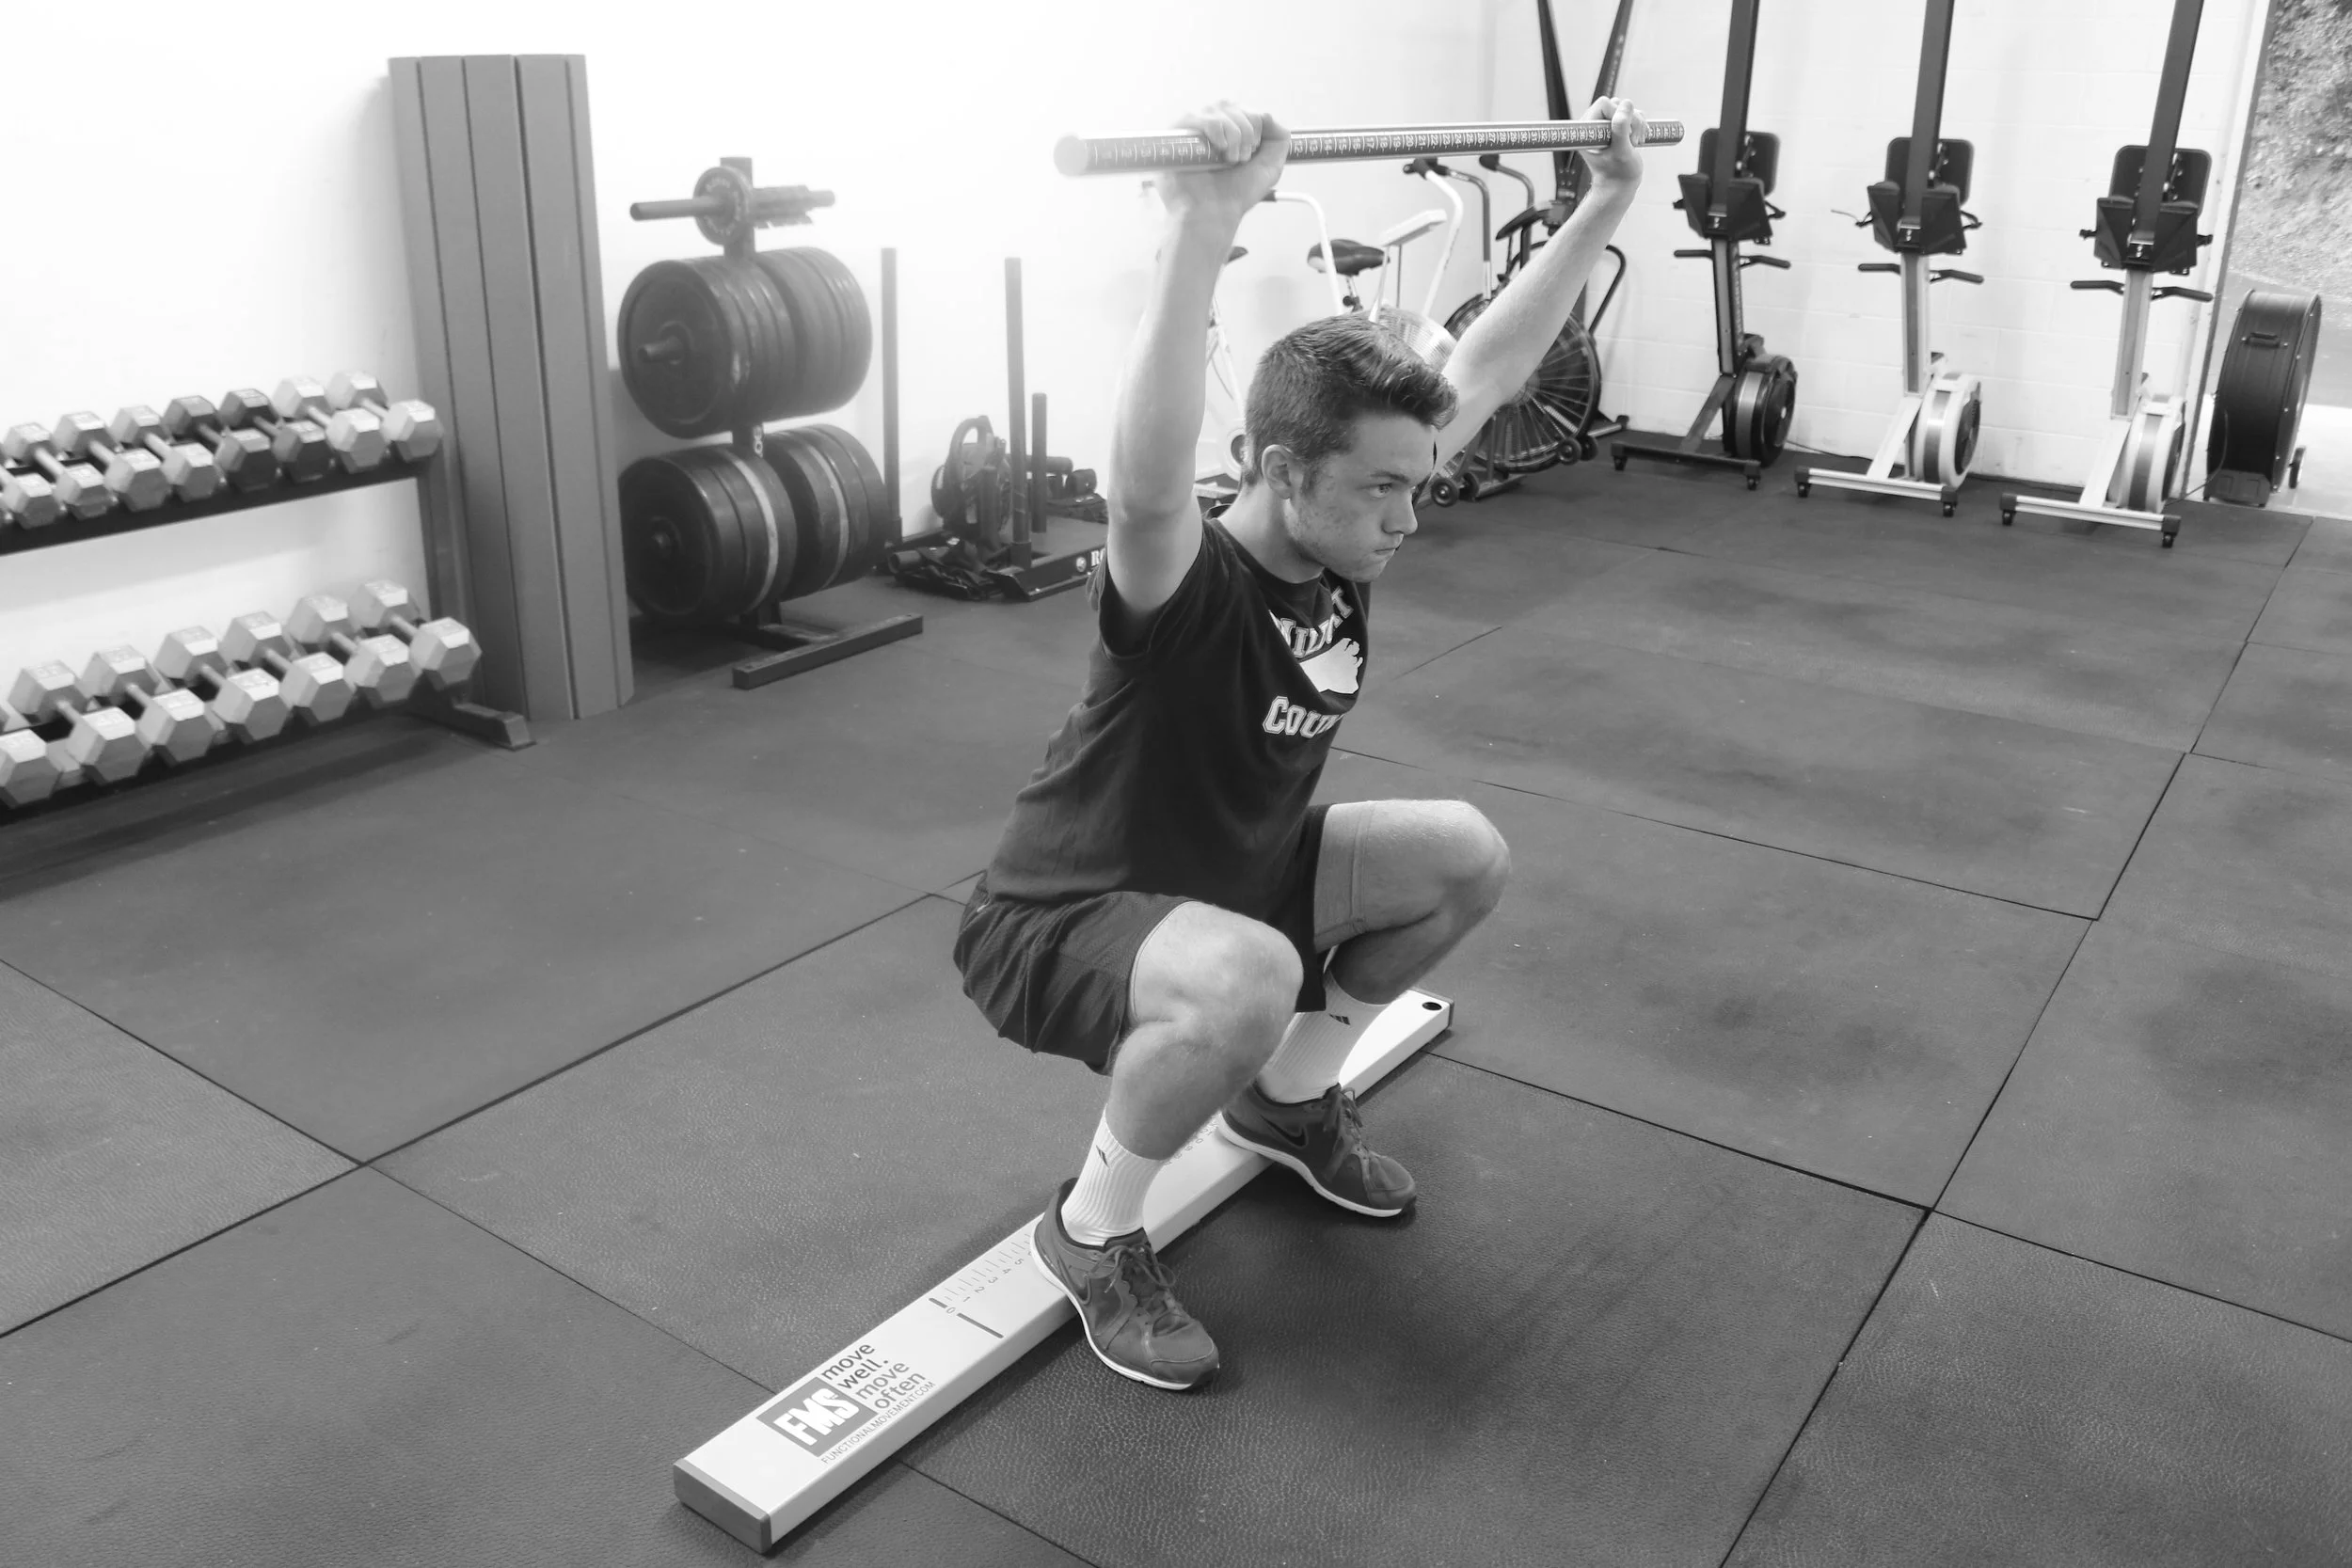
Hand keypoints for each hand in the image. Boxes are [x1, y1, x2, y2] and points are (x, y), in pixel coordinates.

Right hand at [1155, 102, 1289, 220]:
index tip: (1251, 154)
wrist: (1214, 213)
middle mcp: (1210, 126)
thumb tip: (1267, 113)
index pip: (1245, 110)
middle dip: (1247, 131)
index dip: (1255, 127)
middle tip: (1241, 159)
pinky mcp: (1176, 135)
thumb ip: (1279, 138)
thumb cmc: (1236, 193)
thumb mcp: (1270, 166)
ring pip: (1219, 109)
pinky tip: (1219, 149)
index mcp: (1229, 131)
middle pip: (1234, 105)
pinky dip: (1215, 129)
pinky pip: (1198, 116)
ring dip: (1233, 135)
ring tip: (1229, 160)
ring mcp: (1193, 130)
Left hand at [1580, 96, 1647, 189]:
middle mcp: (1595, 123)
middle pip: (1617, 104)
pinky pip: (1633, 114)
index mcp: (1587, 129)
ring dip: (1637, 124)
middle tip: (1632, 141)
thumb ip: (1621, 129)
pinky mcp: (1618, 126)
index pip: (1604, 104)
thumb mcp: (1620, 152)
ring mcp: (1606, 124)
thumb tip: (1625, 105)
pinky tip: (1638, 141)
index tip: (1625, 135)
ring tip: (1635, 143)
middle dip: (1631, 121)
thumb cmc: (1617, 174)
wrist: (1620, 185)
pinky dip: (1640, 125)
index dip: (1619, 115)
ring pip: (1627, 108)